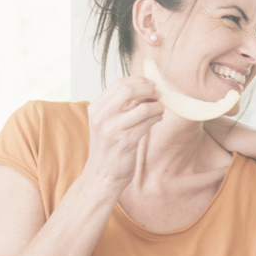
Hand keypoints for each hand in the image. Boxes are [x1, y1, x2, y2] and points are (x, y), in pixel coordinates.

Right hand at [80, 76, 164, 190]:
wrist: (102, 174)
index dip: (139, 81)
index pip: (119, 84)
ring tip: (159, 110)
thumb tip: (145, 87)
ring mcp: (112, 130)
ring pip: (143, 107)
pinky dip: (156, 118)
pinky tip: (157, 119)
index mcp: (96, 108)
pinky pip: (147, 123)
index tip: (151, 84)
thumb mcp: (108, 122)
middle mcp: (101, 117)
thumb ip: (122, 105)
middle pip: (129, 90)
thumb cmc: (109, 147)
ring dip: (156, 106)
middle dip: (148, 89)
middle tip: (158, 94)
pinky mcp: (126, 142)